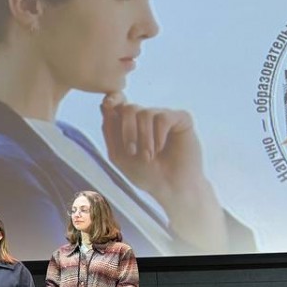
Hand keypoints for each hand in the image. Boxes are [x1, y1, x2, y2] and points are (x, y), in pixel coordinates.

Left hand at [100, 93, 227, 249]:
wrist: (170, 187)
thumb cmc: (145, 173)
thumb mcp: (118, 154)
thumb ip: (110, 130)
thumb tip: (104, 104)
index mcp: (130, 124)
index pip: (118, 102)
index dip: (112, 99)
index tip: (108, 105)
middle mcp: (146, 117)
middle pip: (129, 108)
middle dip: (127, 131)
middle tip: (132, 152)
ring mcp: (163, 116)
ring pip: (145, 113)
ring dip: (143, 138)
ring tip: (149, 156)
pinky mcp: (181, 119)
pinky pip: (163, 118)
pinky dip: (158, 135)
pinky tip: (160, 148)